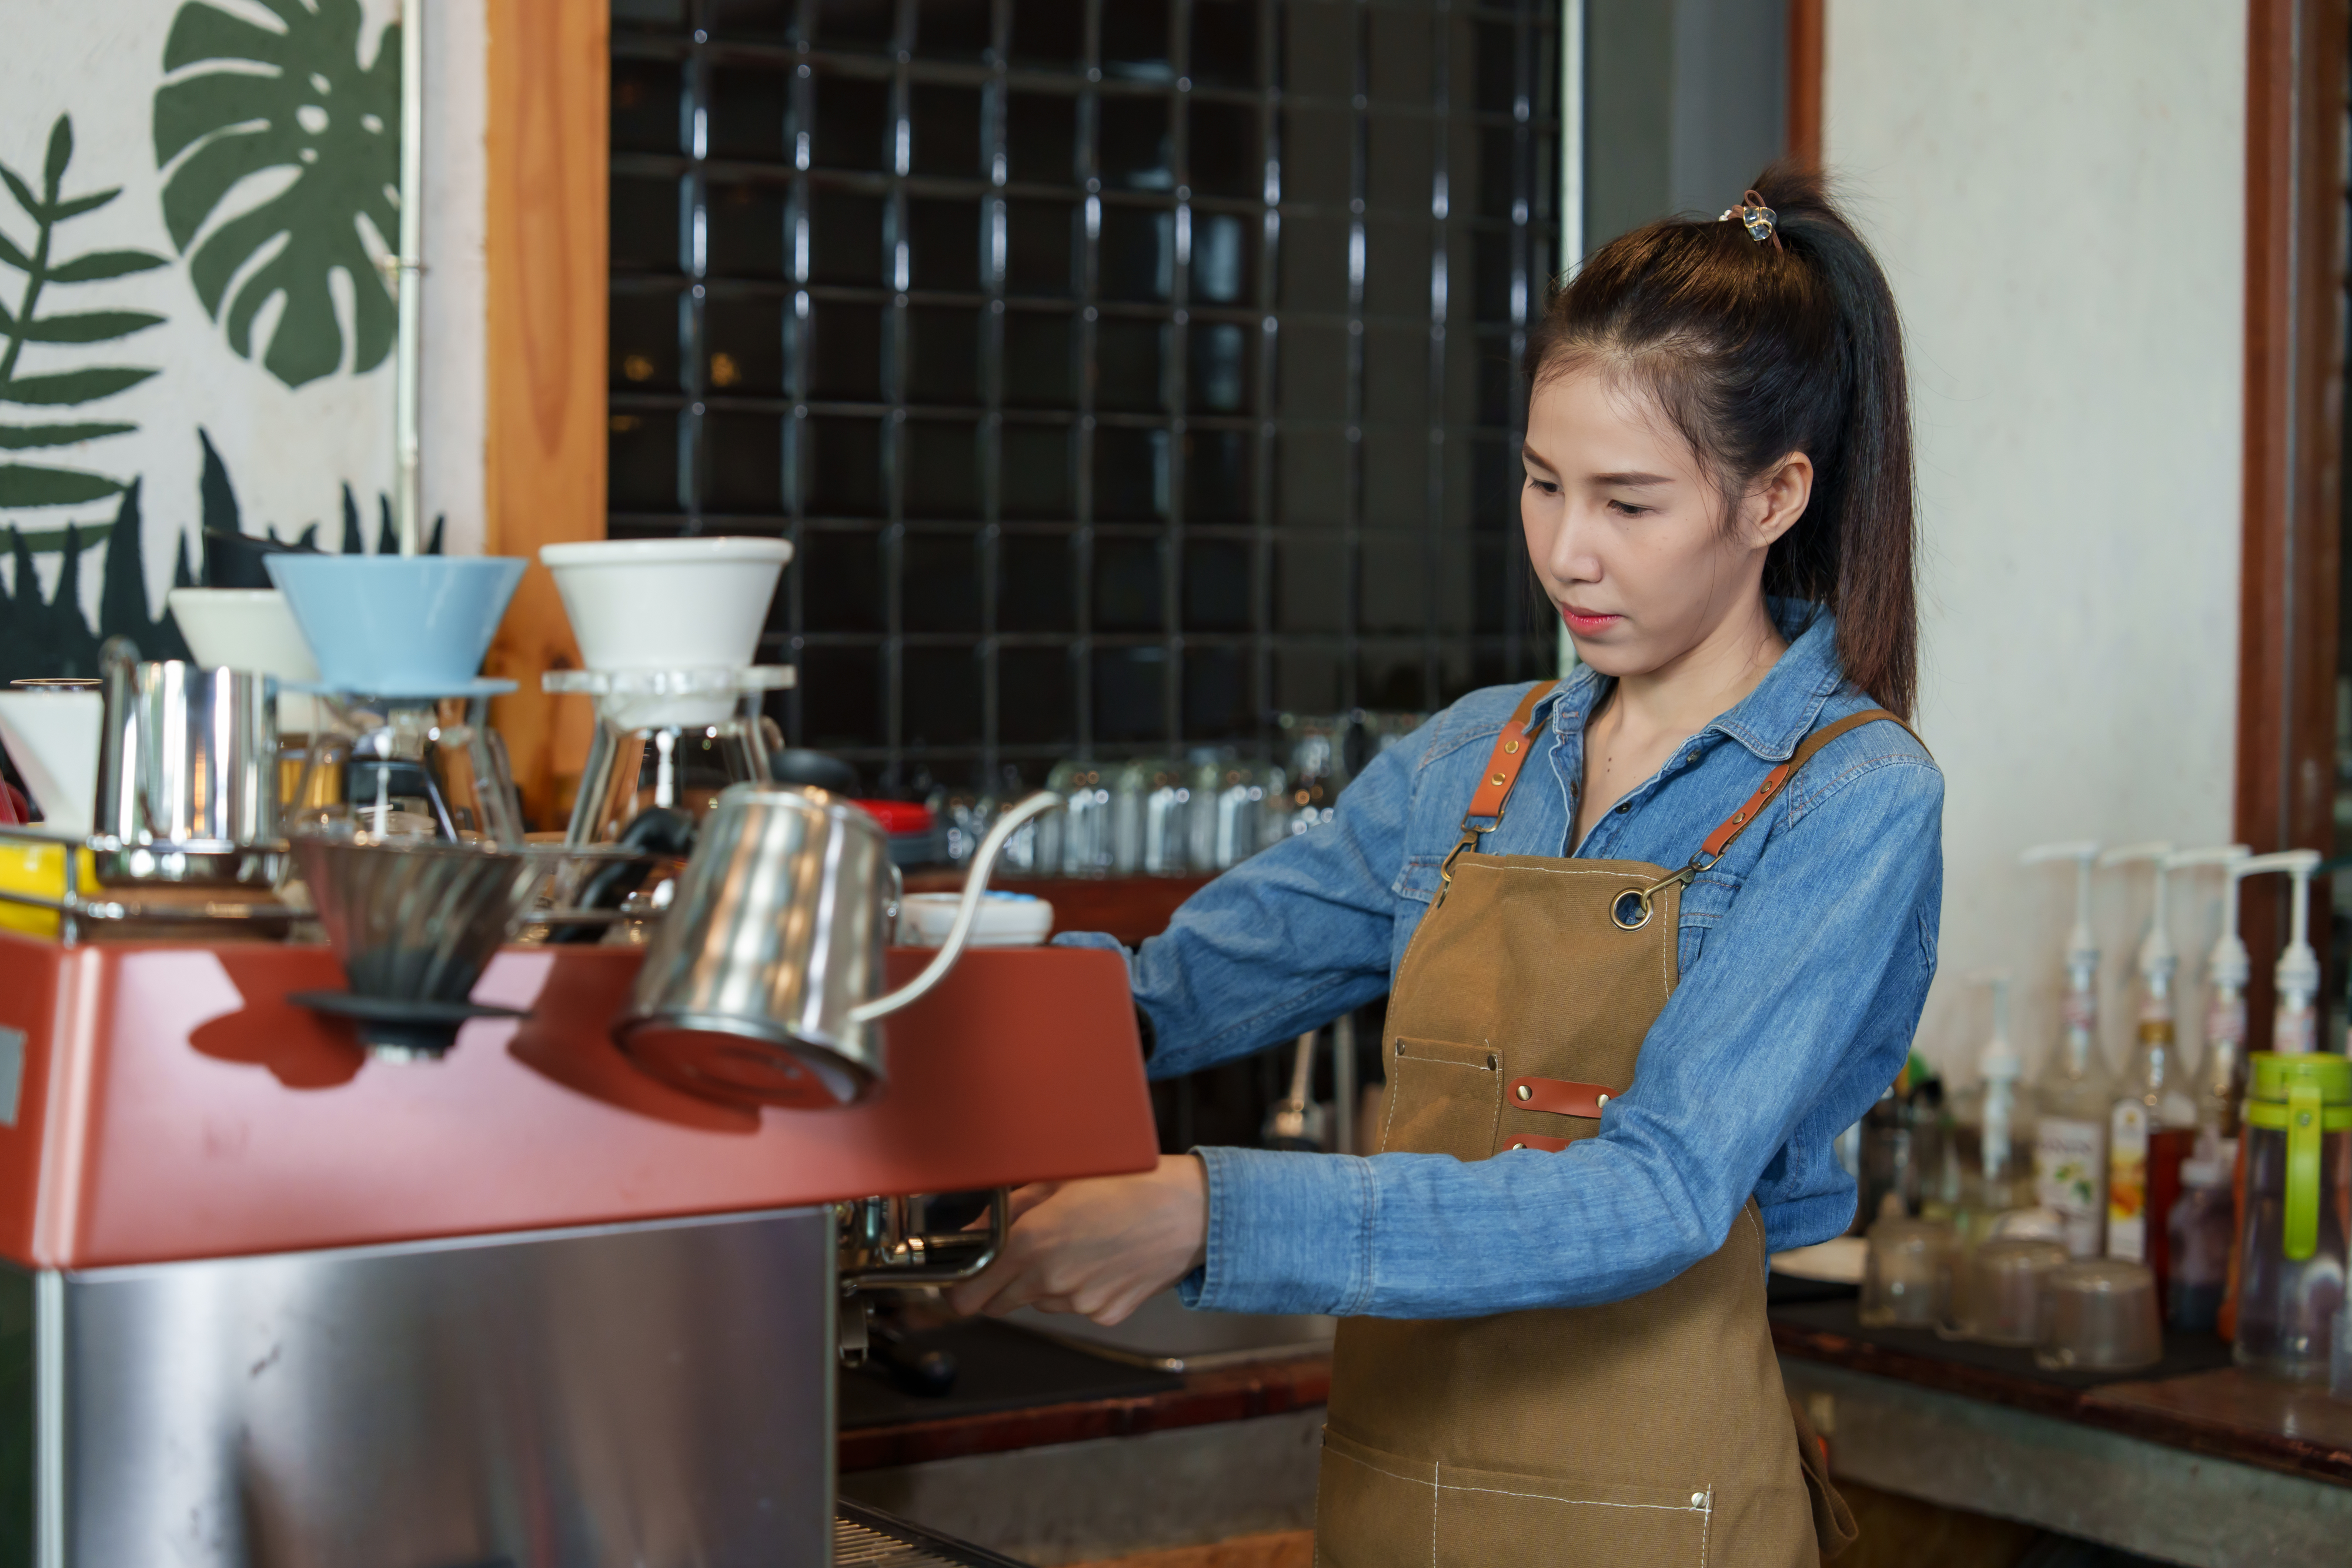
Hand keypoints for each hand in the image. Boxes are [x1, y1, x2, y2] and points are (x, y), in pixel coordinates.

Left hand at [947, 1155, 1208, 1325]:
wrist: (1191, 1211)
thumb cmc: (1131, 1184)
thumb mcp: (1059, 1180)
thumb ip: (1007, 1209)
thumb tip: (973, 1232)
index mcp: (1032, 1243)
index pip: (967, 1295)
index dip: (958, 1288)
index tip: (962, 1276)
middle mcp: (1052, 1281)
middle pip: (998, 1305)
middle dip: (999, 1283)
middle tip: (1021, 1252)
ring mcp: (1081, 1303)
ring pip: (1038, 1303)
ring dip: (1042, 1282)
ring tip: (1075, 1243)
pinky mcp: (1107, 1315)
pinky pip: (1076, 1307)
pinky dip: (1079, 1289)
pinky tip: (1100, 1257)